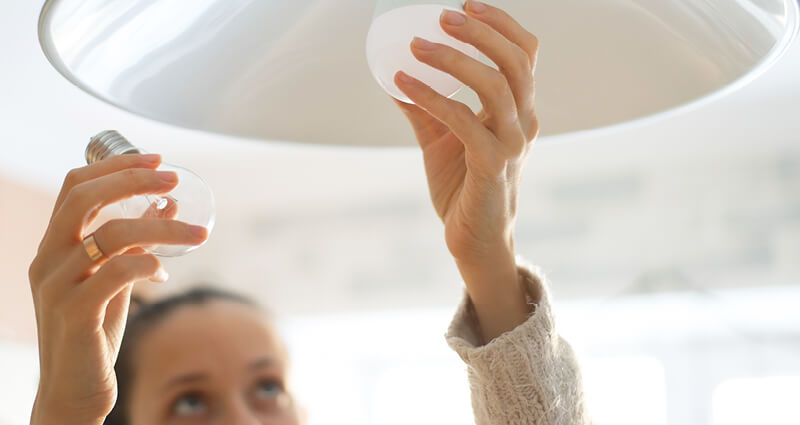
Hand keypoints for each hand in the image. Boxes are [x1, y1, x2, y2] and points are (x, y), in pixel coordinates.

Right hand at [28, 154, 207, 424]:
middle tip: (174, 180)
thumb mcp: (114, 279)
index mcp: (54, 246)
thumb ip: (134, 243)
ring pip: (111, 234)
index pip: (75, 187)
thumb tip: (168, 204)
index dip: (116, 166)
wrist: (73, 390)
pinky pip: (118, 272)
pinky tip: (163, 275)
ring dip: (164, 228)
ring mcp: (57, 286)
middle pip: (84, 198)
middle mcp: (47, 259)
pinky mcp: (74, 313)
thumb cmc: (94, 331)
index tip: (157, 159)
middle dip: (133, 180)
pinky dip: (149, 264)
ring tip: (198, 235)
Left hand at [393, 1, 538, 340]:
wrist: (473, 239)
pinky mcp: (493, 166)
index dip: (500, 24)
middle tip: (443, 15)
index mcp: (519, 111)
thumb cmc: (462, 186)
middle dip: (481, 32)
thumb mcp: (441, 138)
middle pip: (516, 62)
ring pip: (495, 85)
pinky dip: (431, 97)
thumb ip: (424, 106)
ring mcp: (513, 145)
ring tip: (418, 43)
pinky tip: (402, 84)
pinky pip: (464, 120)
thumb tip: (392, 73)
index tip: (465, 3)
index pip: (524, 54)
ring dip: (454, 59)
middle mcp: (525, 123)